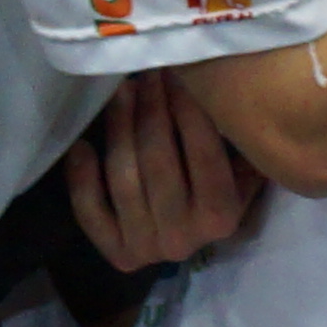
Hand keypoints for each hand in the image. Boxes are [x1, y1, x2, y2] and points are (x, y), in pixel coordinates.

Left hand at [62, 73, 261, 273]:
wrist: (195, 240)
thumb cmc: (226, 192)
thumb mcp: (245, 169)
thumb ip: (236, 138)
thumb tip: (214, 83)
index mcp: (222, 216)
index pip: (203, 153)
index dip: (186, 107)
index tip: (176, 71)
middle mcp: (185, 238)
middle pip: (157, 161)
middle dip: (151, 109)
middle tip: (146, 75)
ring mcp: (147, 248)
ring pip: (123, 178)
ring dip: (119, 128)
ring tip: (121, 93)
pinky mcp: (117, 254)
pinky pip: (91, 211)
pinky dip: (82, 177)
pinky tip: (82, 144)